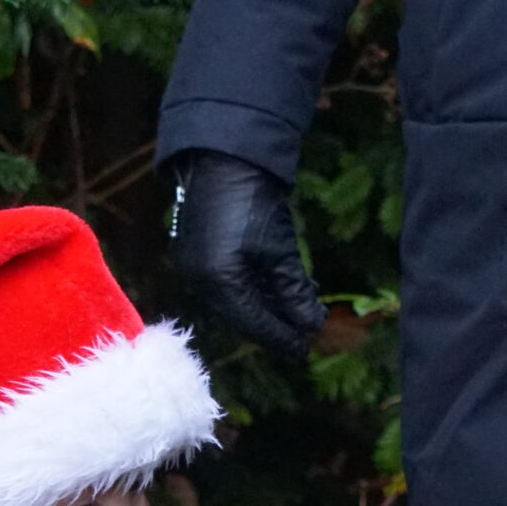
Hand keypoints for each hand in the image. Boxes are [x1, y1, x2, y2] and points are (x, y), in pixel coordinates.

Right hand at [165, 149, 325, 358]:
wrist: (222, 155)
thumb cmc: (253, 201)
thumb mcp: (279, 250)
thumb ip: (294, 292)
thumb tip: (312, 325)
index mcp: (217, 281)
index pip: (253, 323)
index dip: (282, 338)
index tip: (305, 350)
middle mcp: (199, 278)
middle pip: (242, 315)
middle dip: (276, 323)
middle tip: (305, 332)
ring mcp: (194, 264)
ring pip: (236, 298)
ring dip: (268, 304)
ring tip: (300, 307)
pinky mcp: (196, 250)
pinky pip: (227, 281)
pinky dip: (254, 286)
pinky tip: (279, 285)